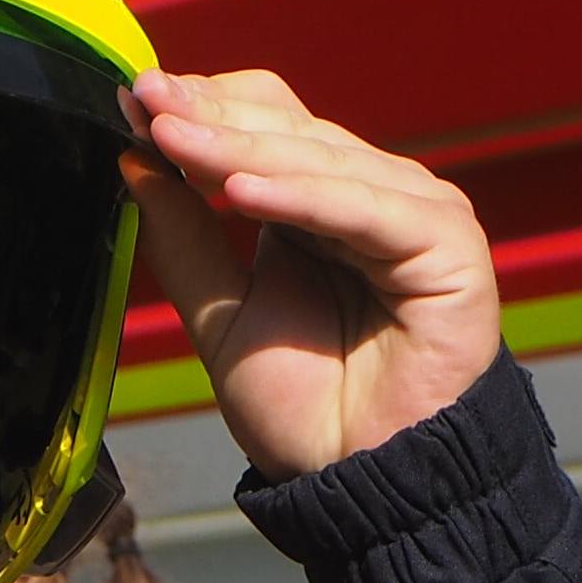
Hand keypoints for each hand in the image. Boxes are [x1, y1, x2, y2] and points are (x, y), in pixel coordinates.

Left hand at [119, 67, 500, 482]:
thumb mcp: (221, 316)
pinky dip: (301, 198)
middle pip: (290, 131)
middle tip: (145, 100)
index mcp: (322, 200)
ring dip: (239, 150)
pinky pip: (365, 210)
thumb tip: (135, 160)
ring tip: (171, 139)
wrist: (361, 484)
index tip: (134, 99)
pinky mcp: (447, 244)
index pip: (268, 121)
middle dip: (210, 116)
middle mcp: (372, 194)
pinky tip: (237, 191)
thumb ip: (185, 241)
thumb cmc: (304, 411)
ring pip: (319, 163)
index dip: (205, 107)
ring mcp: (415, 212)